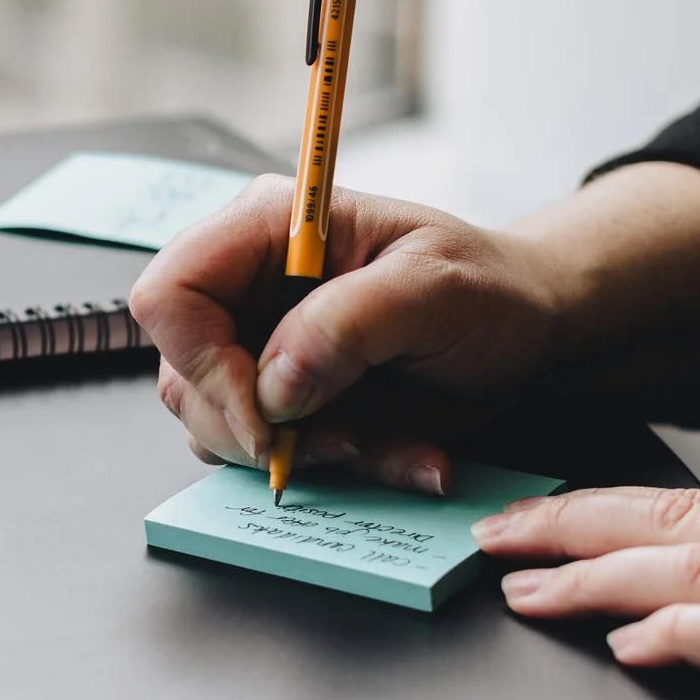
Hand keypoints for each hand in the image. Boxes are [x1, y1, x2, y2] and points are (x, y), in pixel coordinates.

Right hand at [128, 177, 562, 492]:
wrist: (528, 332)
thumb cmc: (490, 288)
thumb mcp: (435, 287)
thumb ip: (348, 323)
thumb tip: (274, 382)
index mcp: (268, 230)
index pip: (170, 293)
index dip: (200, 361)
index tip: (266, 411)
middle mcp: (249, 288)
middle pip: (180, 373)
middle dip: (252, 425)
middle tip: (334, 439)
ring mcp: (260, 349)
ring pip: (214, 426)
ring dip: (298, 454)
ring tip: (379, 442)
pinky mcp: (285, 402)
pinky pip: (270, 457)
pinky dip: (331, 469)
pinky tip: (394, 451)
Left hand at [474, 486, 699, 699]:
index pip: (698, 511)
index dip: (603, 511)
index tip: (535, 519)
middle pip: (674, 523)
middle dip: (569, 524)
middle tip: (488, 535)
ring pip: (697, 572)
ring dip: (597, 577)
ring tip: (522, 587)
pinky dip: (687, 640)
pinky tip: (628, 648)